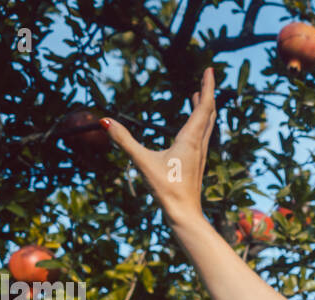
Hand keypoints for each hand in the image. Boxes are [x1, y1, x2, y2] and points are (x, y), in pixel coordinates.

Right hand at [102, 68, 215, 229]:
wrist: (184, 214)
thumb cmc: (167, 189)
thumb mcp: (142, 162)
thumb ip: (124, 141)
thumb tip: (104, 122)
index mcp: (191, 140)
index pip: (204, 106)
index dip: (208, 87)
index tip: (210, 69)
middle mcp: (200, 145)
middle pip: (209, 113)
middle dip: (208, 93)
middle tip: (207, 76)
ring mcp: (200, 155)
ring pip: (208, 125)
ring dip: (204, 108)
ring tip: (199, 95)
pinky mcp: (197, 164)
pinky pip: (202, 136)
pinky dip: (200, 123)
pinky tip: (193, 127)